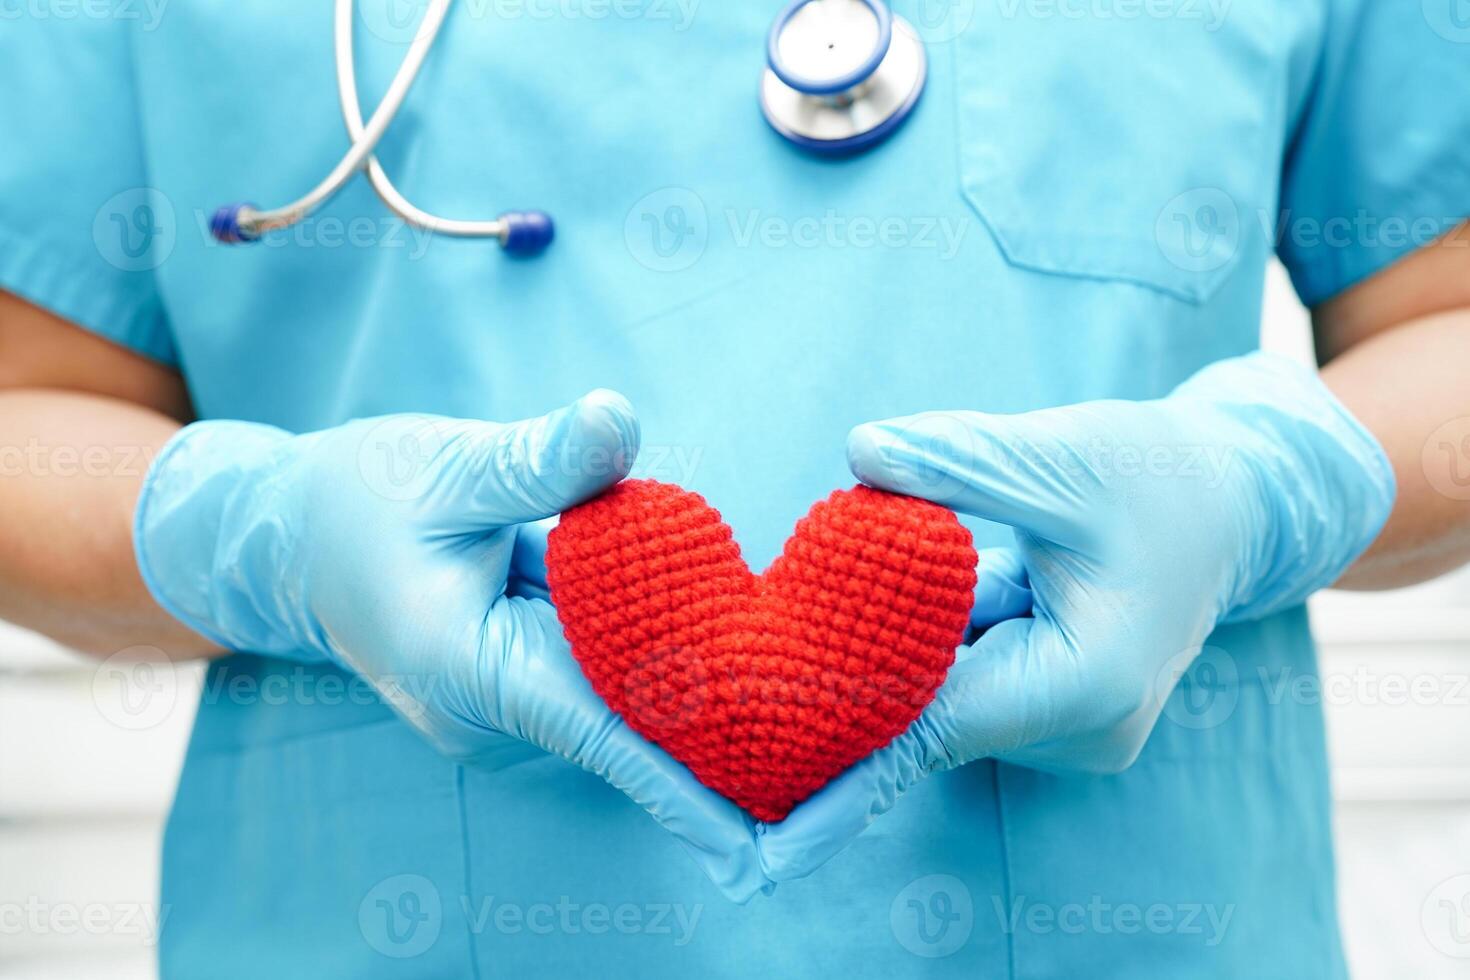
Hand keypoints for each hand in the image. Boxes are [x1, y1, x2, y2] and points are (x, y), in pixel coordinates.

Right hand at [134, 392, 768, 901]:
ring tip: (816, 732)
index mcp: (470, 665)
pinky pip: (610, 685)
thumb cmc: (360, 498)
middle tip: (836, 777)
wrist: (296, 537)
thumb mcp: (443, 464)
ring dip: (710, 715)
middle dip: (727, 755)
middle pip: (630, 735)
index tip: (754, 840)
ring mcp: (510, 702)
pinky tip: (750, 680)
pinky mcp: (526, 680)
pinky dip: (671, 680)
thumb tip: (618, 424)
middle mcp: (495, 706)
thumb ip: (533, 457)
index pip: (598, 733)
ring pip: (626, 713)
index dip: (680, 785)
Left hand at [757, 352, 1394, 881]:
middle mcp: (1079, 730)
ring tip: (992, 558)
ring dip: (916, 633)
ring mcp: (1069, 732)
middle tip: (814, 604)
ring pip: (941, 692)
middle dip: (864, 659)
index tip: (763, 839)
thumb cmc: (1157, 476)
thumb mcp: (1059, 456)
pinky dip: (944, 637)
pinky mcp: (1054, 715)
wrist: (1232, 506)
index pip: (933, 731)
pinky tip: (993, 578)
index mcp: (1087, 680)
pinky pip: (964, 682)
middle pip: (926, 712)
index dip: (842, 765)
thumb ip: (958, 461)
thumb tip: (859, 452)